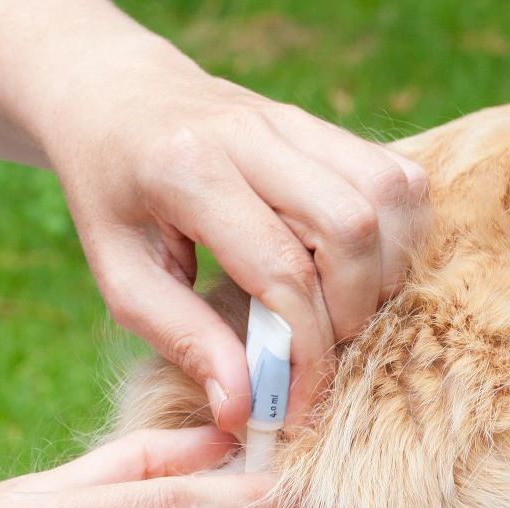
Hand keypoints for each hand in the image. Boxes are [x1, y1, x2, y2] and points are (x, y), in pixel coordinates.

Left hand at [34, 40, 428, 432]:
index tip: (294, 403)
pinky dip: (397, 234)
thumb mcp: (120, 276)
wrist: (116, 97)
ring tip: (341, 311)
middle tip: (319, 351)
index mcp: (186, 169)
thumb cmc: (112, 195)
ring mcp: (295, 120)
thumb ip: (183, 339)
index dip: (304, 350)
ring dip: (384, 271)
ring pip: (389, 195)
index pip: (281, 269)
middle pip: (351, 226)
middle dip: (352, 311)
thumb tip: (243, 409)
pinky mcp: (325, 124)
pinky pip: (398, 177)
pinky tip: (359, 268)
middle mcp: (251, 133)